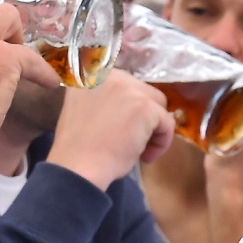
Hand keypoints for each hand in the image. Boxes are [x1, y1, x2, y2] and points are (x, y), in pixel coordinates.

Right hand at [46, 70, 174, 189]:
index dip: (126, 106)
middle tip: (129, 139)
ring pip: (157, 105)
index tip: (121, 126)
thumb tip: (128, 106)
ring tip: (138, 149)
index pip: (123, 84)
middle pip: (142, 92)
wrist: (77, 166)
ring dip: (152, 127)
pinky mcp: (144, 105)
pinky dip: (161, 142)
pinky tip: (145, 157)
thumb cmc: (76, 148)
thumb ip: (101, 99)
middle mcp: (109, 75)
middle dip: (141, 116)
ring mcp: (127, 88)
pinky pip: (166, 122)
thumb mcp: (82, 111)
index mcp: (90, 75)